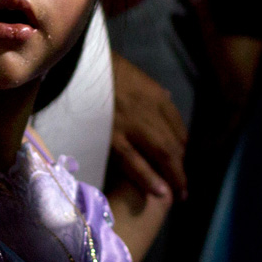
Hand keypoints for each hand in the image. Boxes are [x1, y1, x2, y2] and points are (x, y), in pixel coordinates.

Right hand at [109, 52, 188, 200]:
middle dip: (180, 168)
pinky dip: (148, 178)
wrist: (78, 67)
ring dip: (172, 176)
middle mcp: (149, 110)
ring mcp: (131, 124)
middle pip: (173, 144)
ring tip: (176, 194)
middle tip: (183, 188)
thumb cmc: (105, 72)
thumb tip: (167, 101)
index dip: (182, 148)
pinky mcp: (111, 137)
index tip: (179, 162)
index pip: (178, 127)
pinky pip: (133, 162)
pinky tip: (158, 191)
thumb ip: (153, 93)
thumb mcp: (137, 77)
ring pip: (161, 154)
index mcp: (156, 96)